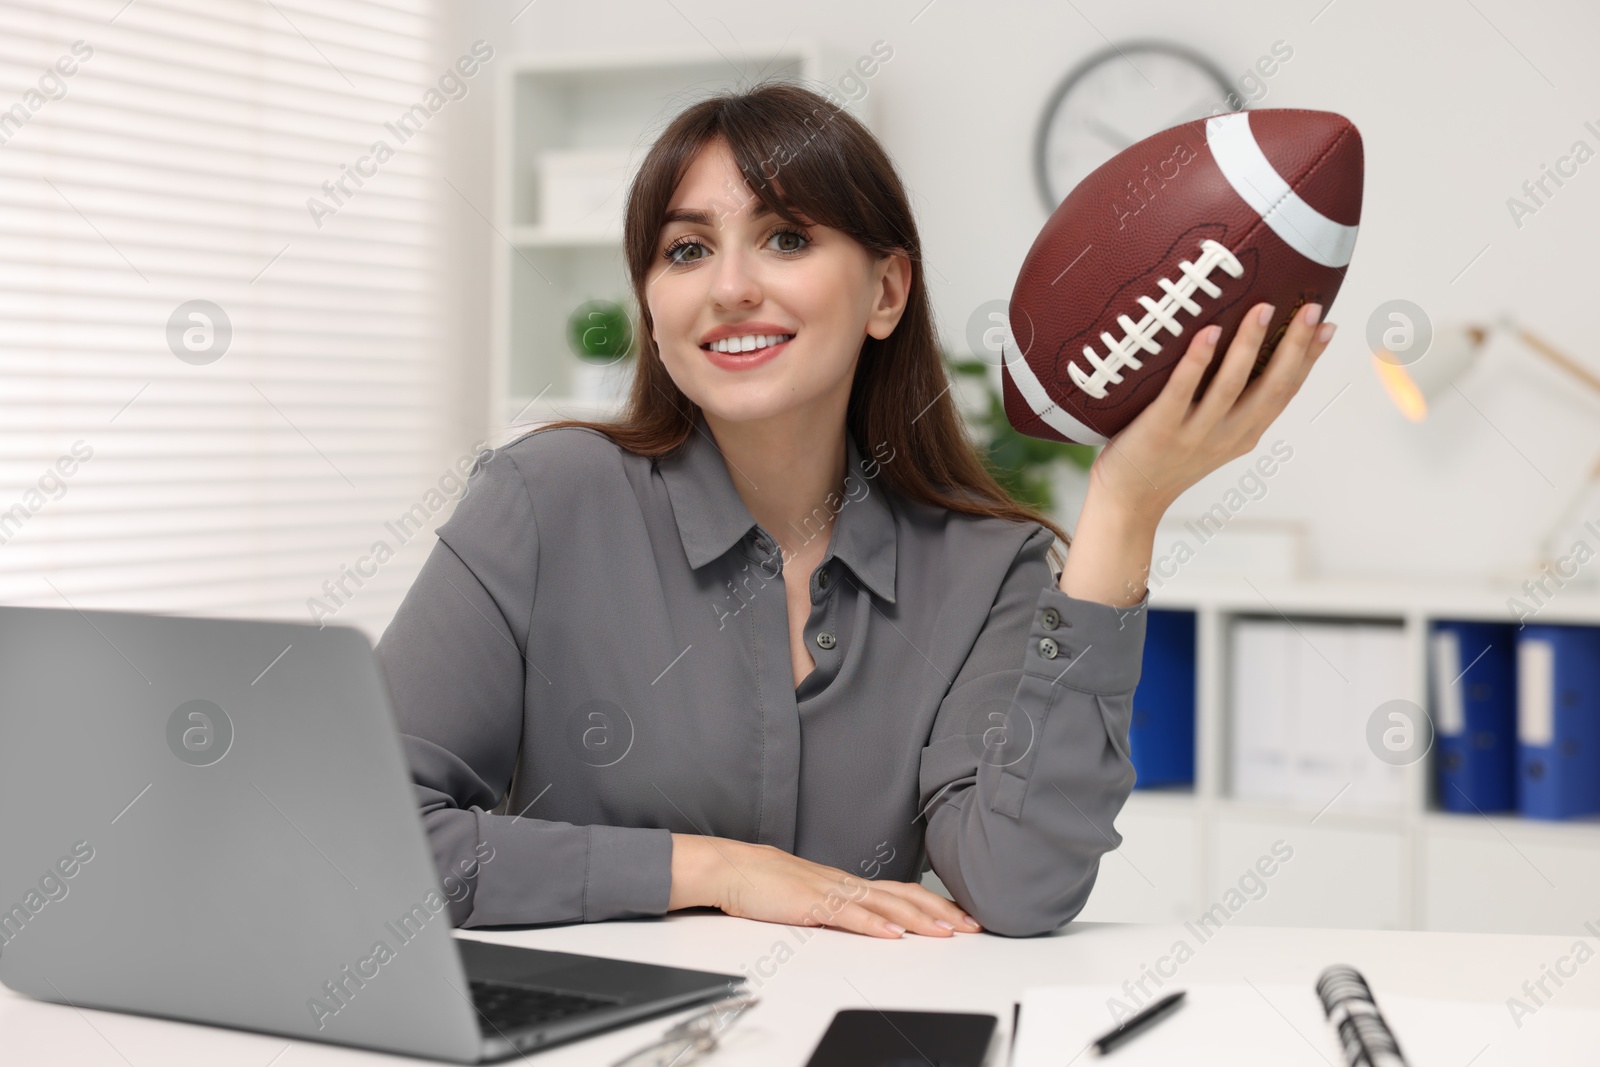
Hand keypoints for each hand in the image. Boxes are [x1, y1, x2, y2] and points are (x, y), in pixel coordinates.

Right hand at [669, 833, 981, 937]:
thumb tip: (865, 922)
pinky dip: (872, 926)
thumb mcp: (811, 896)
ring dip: (916, 920)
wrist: (731, 868)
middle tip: (971, 925)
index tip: (961, 917)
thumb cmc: (766, 883)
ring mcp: (829, 891)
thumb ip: (838, 908)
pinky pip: (846, 916)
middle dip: (940, 912)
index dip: (934, 904)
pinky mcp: (809, 903)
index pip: (901, 891)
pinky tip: (891, 935)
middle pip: (902, 896)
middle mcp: (845, 883)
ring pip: (882, 905)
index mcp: (847, 883)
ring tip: (943, 933)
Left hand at [1090, 300, 1335, 515]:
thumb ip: (1228, 404)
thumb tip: (1239, 351)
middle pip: (1271, 387)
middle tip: (1311, 308)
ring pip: (1231, 386)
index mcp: (1244, 434)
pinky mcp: (1161, 430)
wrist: (1129, 502)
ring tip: (1262, 308)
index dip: (1309, 359)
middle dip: (1295, 346)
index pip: (1286, 392)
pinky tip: (1208, 332)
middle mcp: (1227, 435)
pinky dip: (1197, 362)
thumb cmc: (1164, 459)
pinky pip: (1182, 392)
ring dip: (1249, 345)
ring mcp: (1195, 434)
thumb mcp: (1209, 436)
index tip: (1328, 325)